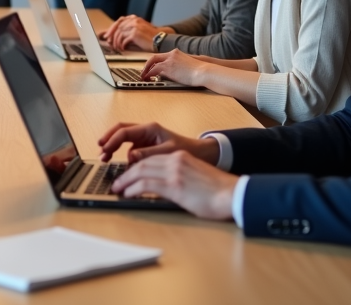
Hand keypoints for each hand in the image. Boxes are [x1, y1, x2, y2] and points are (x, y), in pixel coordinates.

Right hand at [97, 121, 219, 164]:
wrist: (201, 154)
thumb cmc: (187, 150)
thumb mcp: (168, 153)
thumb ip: (149, 153)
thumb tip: (131, 156)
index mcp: (150, 129)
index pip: (125, 131)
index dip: (112, 140)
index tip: (104, 149)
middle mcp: (145, 131)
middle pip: (120, 130)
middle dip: (108, 139)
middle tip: (100, 151)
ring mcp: (144, 139)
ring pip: (123, 139)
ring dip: (113, 147)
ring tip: (105, 158)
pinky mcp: (145, 147)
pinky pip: (129, 148)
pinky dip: (121, 154)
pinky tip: (121, 164)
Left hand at [102, 15, 163, 52]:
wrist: (160, 40)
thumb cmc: (149, 37)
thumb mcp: (138, 29)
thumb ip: (128, 29)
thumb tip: (115, 35)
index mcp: (134, 18)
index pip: (119, 21)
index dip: (112, 28)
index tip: (107, 35)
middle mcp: (133, 20)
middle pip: (117, 27)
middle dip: (112, 36)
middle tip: (109, 42)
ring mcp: (134, 26)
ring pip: (119, 34)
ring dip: (116, 42)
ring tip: (117, 48)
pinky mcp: (135, 34)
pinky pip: (124, 40)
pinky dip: (122, 45)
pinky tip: (123, 48)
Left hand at [111, 151, 237, 219]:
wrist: (233, 195)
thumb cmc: (218, 192)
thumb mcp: (195, 176)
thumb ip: (179, 176)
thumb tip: (164, 187)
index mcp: (180, 156)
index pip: (151, 158)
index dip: (136, 167)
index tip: (128, 175)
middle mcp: (175, 160)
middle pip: (142, 163)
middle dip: (126, 173)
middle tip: (117, 182)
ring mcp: (174, 172)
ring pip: (140, 172)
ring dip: (125, 181)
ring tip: (117, 189)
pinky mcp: (174, 185)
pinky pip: (146, 184)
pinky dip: (133, 188)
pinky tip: (127, 194)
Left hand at [141, 49, 202, 85]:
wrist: (204, 72)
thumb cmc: (200, 71)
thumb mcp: (187, 65)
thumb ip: (178, 66)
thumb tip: (171, 73)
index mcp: (176, 53)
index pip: (161, 56)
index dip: (154, 62)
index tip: (151, 67)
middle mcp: (171, 54)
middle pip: (154, 58)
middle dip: (147, 65)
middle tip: (143, 71)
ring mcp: (169, 60)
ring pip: (152, 64)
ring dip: (146, 70)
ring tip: (143, 77)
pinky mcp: (168, 67)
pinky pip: (154, 70)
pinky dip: (148, 74)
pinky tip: (147, 78)